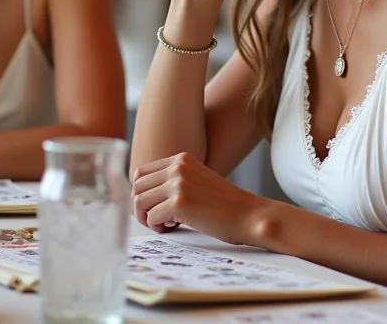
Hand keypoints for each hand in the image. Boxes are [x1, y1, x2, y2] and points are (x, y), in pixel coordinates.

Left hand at [131, 152, 268, 245]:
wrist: (250, 215)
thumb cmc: (225, 204)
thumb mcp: (198, 180)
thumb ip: (174, 180)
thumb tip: (143, 195)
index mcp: (181, 159)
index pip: (141, 172)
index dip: (143, 193)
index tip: (154, 206)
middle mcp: (178, 167)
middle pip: (137, 186)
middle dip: (141, 206)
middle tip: (157, 218)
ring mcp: (179, 184)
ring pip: (140, 201)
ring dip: (147, 217)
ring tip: (165, 223)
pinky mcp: (180, 204)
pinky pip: (151, 217)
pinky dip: (158, 226)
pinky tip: (173, 227)